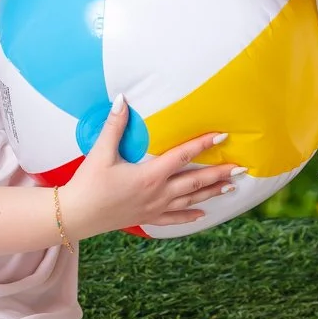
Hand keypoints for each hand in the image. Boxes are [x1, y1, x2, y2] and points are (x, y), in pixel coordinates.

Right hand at [60, 97, 238, 236]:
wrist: (76, 215)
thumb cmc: (88, 184)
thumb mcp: (101, 153)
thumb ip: (115, 125)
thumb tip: (122, 99)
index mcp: (150, 175)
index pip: (182, 156)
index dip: (203, 144)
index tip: (222, 136)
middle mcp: (158, 193)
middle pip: (195, 182)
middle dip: (219, 173)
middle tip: (241, 167)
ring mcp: (154, 208)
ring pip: (190, 200)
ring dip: (212, 193)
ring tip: (231, 187)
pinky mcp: (147, 218)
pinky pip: (174, 218)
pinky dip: (190, 216)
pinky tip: (204, 214)